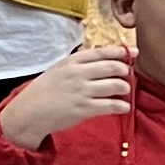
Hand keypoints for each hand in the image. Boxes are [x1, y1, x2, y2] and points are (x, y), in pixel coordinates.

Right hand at [0, 43, 133, 148]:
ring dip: (125, 88)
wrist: (29, 112)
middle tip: (126, 76)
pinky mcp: (85, 109)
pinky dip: (122, 106)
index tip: (134, 52)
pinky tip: (123, 107)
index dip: (121, 51)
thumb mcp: (58, 70)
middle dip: (125, 71)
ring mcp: (82, 91)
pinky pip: (113, 105)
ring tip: (123, 92)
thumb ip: (78, 65)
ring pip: (117, 85)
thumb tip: (103, 61)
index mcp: (71, 62)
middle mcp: (78, 74)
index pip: (102, 52)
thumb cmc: (44, 91)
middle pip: (113, 67)